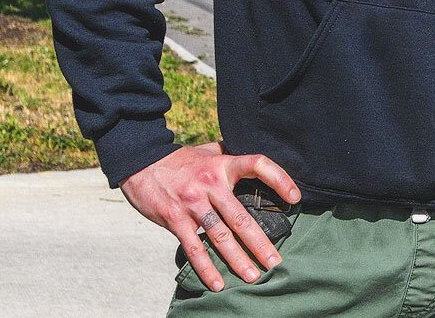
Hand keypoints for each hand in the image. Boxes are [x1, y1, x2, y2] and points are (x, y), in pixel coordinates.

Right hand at [121, 141, 300, 290]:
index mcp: (222, 165)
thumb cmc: (178, 159)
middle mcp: (210, 184)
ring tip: (253, 276)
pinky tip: (218, 283)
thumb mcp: (206, 151)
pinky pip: (194, 247)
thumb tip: (251, 162)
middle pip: (241, 217)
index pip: (258, 165)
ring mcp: (193, 203)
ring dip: (238, 259)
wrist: (140, 162)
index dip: (279, 179)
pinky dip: (206, 267)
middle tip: (276, 262)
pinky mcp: (175, 219)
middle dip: (260, 242)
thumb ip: (228, 156)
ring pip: (220, 236)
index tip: (294, 198)